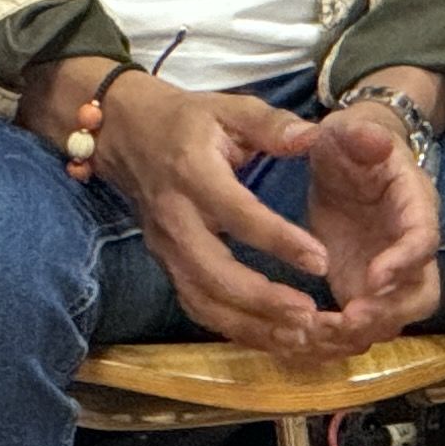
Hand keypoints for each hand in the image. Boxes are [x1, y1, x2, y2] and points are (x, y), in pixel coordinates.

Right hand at [57, 70, 341, 352]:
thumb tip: (311, 137)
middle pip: (213, 272)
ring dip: (248, 324)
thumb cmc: (187, 121)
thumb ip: (270, 124)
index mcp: (194, 174)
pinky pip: (196, 305)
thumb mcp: (228, 108)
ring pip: (202, 299)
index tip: (319, 259)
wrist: (125, 134)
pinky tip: (269, 337)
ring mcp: (165, 248)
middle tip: (309, 314)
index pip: (237, 214)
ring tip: (297, 336)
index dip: (278, 240)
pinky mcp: (165, 265)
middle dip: (261, 299)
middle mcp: (175, 218)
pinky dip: (232, 328)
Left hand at [302, 96, 443, 352]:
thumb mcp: (350, 129)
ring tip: (318, 331)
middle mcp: (409, 246)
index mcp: (414, 205)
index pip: (423, 240)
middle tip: (346, 319)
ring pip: (393, 318)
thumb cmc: (350, 142)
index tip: (373, 280)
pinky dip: (339, 338)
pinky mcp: (361, 287)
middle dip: (387, 312)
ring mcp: (387, 273)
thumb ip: (363, 134)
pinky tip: (307, 336)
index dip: (403, 264)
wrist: (347, 160)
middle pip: (421, 294)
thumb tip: (375, 140)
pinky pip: (362, 324)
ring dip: (360, 331)